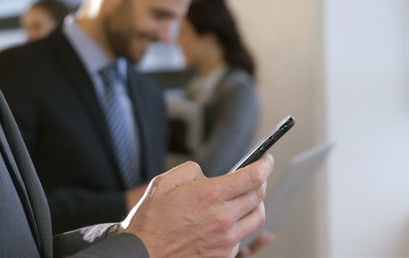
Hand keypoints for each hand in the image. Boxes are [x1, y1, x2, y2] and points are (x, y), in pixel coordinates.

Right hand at [120, 154, 273, 257]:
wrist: (142, 254)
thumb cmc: (150, 220)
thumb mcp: (165, 182)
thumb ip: (192, 171)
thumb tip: (207, 175)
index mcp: (210, 196)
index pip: (253, 177)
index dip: (265, 165)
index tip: (266, 160)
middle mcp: (223, 218)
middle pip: (259, 196)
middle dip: (260, 182)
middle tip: (255, 177)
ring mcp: (226, 240)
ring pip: (257, 218)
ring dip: (255, 205)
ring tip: (245, 199)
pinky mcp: (224, 255)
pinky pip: (242, 237)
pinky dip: (240, 225)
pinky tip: (227, 221)